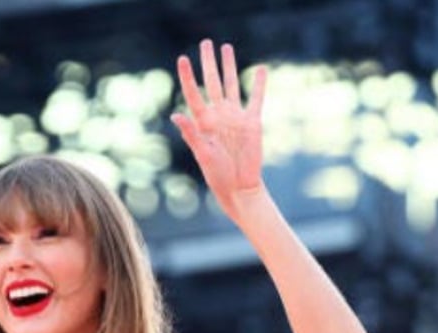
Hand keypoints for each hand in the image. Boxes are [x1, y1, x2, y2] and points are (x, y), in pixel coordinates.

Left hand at [171, 39, 267, 222]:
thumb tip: (176, 115)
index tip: (182, 58)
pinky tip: (261, 69)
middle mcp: (218, 115)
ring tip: (227, 48)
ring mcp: (235, 117)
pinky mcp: (252, 122)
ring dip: (229, 66)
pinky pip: (256, 98)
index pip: (193, 93)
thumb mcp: (203, 154)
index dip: (187, 76)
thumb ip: (191, 134)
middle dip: (209, 62)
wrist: (239, 186)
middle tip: (206, 42)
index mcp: (203, 122)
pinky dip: (259, 84)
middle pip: (212, 82)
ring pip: (231, 84)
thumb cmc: (217, 175)